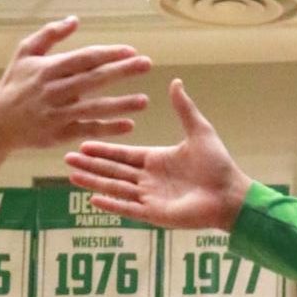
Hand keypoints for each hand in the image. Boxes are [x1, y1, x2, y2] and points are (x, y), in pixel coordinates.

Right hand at [0, 17, 151, 151]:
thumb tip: (75, 20)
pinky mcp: (59, 134)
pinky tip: (128, 125)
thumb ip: (50, 34)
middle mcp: (55, 90)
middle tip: (147, 64)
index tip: (131, 51)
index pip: (84, 58)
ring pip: (94, 108)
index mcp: (49, 68)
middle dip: (122, 72)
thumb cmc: (14, 84)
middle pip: (94, 80)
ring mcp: (58, 114)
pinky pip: (87, 131)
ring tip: (144, 101)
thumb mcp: (25, 52)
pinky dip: (108, 129)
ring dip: (121, 104)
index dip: (109, 54)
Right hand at [65, 79, 251, 232]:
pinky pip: (128, 208)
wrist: (230, 194)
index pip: (122, 154)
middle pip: (113, 171)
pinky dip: (112, 204)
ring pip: (115, 188)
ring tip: (72, 175)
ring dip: (94, 182)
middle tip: (67, 157)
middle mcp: (148, 179)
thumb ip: (184, 108)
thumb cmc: (217, 164)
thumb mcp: (199, 130)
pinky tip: (94, 199)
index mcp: (155, 160)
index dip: (103, 149)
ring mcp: (149, 198)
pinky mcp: (154, 215)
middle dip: (90, 164)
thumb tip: (175, 82)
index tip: (83, 143)